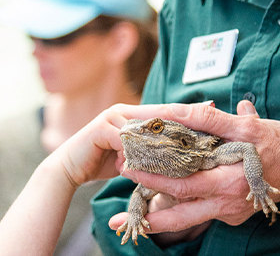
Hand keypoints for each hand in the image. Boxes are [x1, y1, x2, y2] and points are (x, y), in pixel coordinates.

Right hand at [50, 103, 230, 188]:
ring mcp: (111, 117)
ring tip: (191, 140)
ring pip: (146, 125)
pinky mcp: (100, 129)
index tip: (212, 109)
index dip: (187, 111)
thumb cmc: (100, 163)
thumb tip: (176, 157)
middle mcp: (123, 111)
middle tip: (210, 116)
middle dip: (184, 116)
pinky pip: (127, 139)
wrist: (67, 170)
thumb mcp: (131, 157)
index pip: (164, 111)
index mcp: (132, 114)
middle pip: (159, 112)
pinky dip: (142, 149)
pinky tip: (159, 156)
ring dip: (167, 134)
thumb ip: (149, 152)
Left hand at [108, 101, 279, 234]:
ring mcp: (230, 209)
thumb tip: (188, 108)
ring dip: (158, 220)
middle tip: (116, 211)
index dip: (154, 175)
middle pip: (180, 207)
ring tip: (130, 222)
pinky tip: (156, 212)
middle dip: (148, 207)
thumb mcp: (251, 127)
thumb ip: (217, 120)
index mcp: (230, 176)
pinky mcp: (232, 215)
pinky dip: (178, 213)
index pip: (184, 180)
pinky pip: (199, 215)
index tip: (130, 166)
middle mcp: (227, 197)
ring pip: (188, 217)